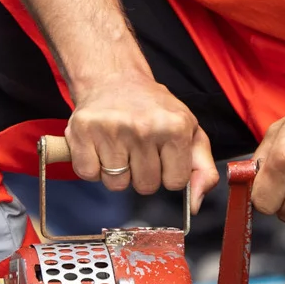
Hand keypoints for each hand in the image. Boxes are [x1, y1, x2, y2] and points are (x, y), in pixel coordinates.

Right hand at [63, 72, 215, 204]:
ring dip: (117, 172)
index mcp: (174, 126)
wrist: (113, 79)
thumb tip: (194, 204)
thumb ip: (203, 169)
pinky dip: (93, 167)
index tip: (162, 154)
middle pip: (145, 186)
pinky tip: (100, 147)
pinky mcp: (81, 131)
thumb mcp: (190, 132)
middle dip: (142, 174)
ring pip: (116, 184)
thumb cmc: (153, 109)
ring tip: (119, 146)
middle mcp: (143, 127)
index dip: (168, 173)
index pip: (175, 182)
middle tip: (139, 149)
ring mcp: (110, 129)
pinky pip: (88, 174)